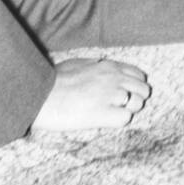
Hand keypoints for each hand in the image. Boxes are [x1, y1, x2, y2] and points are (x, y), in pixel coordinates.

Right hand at [30, 58, 150, 132]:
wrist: (40, 95)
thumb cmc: (53, 80)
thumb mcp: (77, 64)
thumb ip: (94, 65)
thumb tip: (100, 65)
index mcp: (108, 66)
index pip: (138, 75)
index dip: (134, 86)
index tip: (125, 93)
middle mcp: (114, 79)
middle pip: (143, 90)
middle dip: (135, 99)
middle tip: (120, 106)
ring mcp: (110, 96)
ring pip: (138, 104)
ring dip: (128, 110)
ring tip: (112, 114)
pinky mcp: (104, 113)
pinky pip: (126, 118)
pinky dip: (119, 121)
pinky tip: (106, 120)